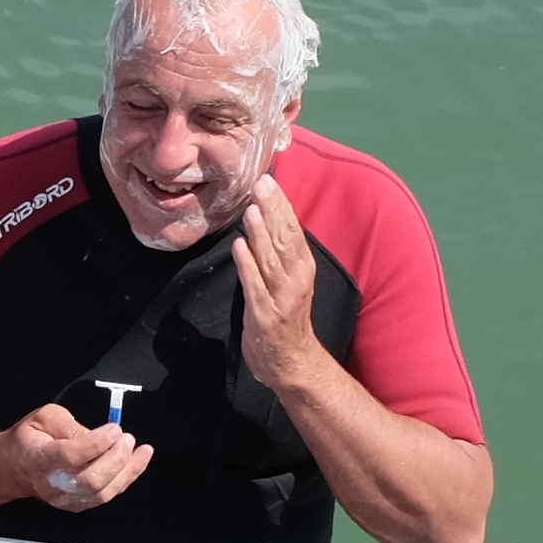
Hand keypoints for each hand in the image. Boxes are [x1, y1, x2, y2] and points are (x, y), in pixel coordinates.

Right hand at [0, 401, 153, 513]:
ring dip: (127, 470)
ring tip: (139, 450)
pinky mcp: (76, 504)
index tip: (113, 429)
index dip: (96, 443)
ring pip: (102, 492)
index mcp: (39, 458)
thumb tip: (98, 435)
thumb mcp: (45, 417)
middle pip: (90, 479)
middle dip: (116, 458)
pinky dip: (125, 479)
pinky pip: (106, 496)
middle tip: (126, 438)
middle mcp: (51, 483)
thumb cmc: (30, 440)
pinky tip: (135, 463)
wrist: (16, 466)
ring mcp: (64, 498)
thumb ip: (70, 425)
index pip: (70, 456)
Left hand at [229, 180, 325, 398]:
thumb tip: (262, 217)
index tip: (268, 180)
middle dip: (273, 211)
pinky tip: (240, 246)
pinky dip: (248, 265)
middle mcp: (296, 279)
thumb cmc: (284, 317)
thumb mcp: (286, 280)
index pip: (292, 230)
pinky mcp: (265, 315)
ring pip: (271, 260)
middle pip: (285, 239)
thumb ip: (277, 252)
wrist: (290, 362)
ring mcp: (282, 297)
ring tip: (252, 210)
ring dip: (261, 234)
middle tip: (261, 184)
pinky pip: (255, 286)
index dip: (281, 205)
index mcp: (302, 267)